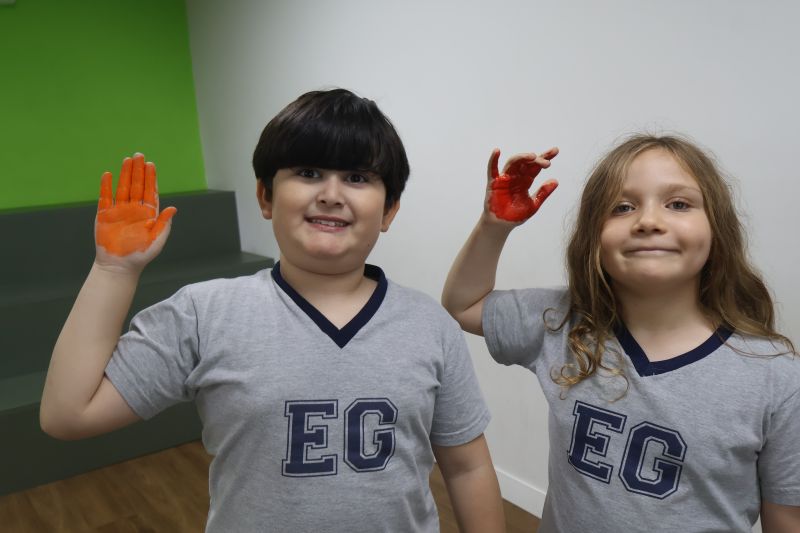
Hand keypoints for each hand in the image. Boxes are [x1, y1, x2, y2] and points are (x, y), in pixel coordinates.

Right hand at [95, 153, 175, 269]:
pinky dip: (107, 186)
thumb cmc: (141, 256)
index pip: (150, 192)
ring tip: (127, 160)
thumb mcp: (157, 241)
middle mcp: (134, 209)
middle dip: (138, 170)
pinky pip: (105, 197)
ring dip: (125, 174)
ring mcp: (119, 211)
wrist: (119, 266)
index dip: (151, 178)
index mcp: (148, 214)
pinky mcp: (105, 215)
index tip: (151, 165)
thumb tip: (173, 208)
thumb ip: (164, 224)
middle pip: (137, 185)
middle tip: (139, 155)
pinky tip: (109, 175)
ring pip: (122, 188)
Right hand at [486, 147, 558, 221]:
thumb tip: (556, 181)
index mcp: (525, 181)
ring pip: (513, 163)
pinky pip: (492, 170)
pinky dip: (493, 160)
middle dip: (537, 160)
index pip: (536, 167)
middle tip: (547, 163)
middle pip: (526, 162)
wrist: (502, 226)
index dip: (545, 158)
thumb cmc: (515, 216)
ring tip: (533, 156)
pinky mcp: (494, 183)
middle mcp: (515, 177)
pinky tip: (497, 151)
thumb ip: (543, 193)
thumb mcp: (533, 204)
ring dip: (522, 157)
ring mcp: (504, 179)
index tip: (556, 151)